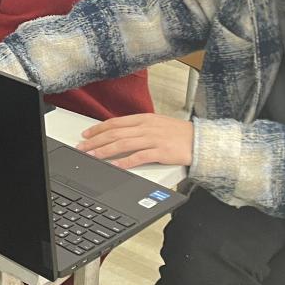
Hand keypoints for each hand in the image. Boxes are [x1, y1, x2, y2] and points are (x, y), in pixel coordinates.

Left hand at [76, 113, 192, 168]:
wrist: (201, 140)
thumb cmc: (180, 134)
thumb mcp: (157, 125)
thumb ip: (139, 128)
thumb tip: (120, 133)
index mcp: (144, 119)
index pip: (115, 123)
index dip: (98, 129)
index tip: (86, 135)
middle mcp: (146, 127)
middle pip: (115, 133)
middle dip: (96, 141)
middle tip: (82, 148)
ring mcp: (153, 139)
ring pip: (123, 144)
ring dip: (105, 151)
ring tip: (92, 156)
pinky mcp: (161, 151)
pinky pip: (139, 157)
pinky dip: (125, 162)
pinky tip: (116, 166)